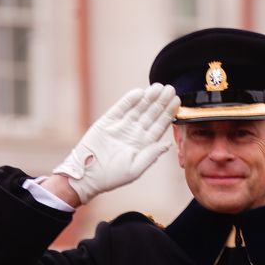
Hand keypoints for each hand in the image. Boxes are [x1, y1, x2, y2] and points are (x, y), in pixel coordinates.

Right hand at [52, 83, 178, 204]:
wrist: (87, 175)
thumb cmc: (111, 177)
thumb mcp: (135, 169)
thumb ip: (151, 155)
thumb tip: (167, 144)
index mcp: (143, 144)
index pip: (159, 125)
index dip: (168, 113)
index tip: (177, 101)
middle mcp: (134, 133)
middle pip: (151, 114)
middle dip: (161, 101)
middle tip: (171, 89)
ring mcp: (121, 126)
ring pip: (138, 108)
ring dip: (148, 98)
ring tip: (158, 87)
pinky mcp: (108, 121)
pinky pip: (121, 107)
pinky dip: (129, 100)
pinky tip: (140, 92)